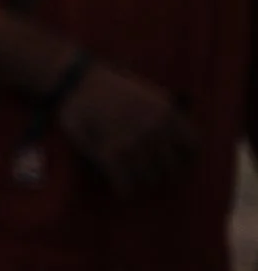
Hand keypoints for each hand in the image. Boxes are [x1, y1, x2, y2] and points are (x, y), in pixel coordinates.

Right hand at [57, 63, 198, 195]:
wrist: (76, 80)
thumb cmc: (112, 86)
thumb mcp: (150, 93)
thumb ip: (168, 115)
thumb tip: (181, 139)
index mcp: (167, 114)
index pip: (193, 148)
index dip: (186, 159)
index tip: (178, 164)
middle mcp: (153, 129)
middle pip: (172, 168)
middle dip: (164, 175)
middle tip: (154, 177)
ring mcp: (131, 142)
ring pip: (149, 178)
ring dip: (143, 183)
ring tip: (136, 182)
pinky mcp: (108, 152)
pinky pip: (125, 182)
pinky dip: (125, 190)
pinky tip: (122, 191)